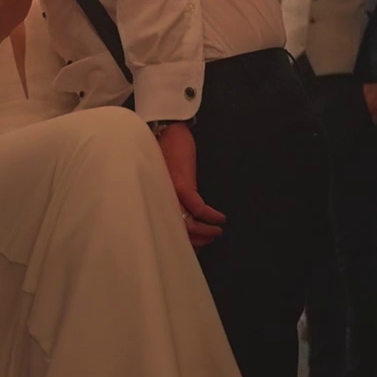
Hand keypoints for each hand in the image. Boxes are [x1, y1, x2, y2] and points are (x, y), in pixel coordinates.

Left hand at [157, 123, 226, 247]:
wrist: (165, 130)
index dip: (182, 238)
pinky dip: (211, 216)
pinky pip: (199, 209)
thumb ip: (170, 193)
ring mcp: (171, 194)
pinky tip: (220, 219)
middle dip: (196, 240)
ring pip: (189, 224)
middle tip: (208, 243)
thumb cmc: (164, 150)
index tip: (195, 246)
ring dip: (205, 231)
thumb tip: (183, 208)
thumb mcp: (165, 176)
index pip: (168, 225)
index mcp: (156, 198)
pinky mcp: (181, 186)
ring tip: (216, 233)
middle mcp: (161, 199)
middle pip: (178, 229)